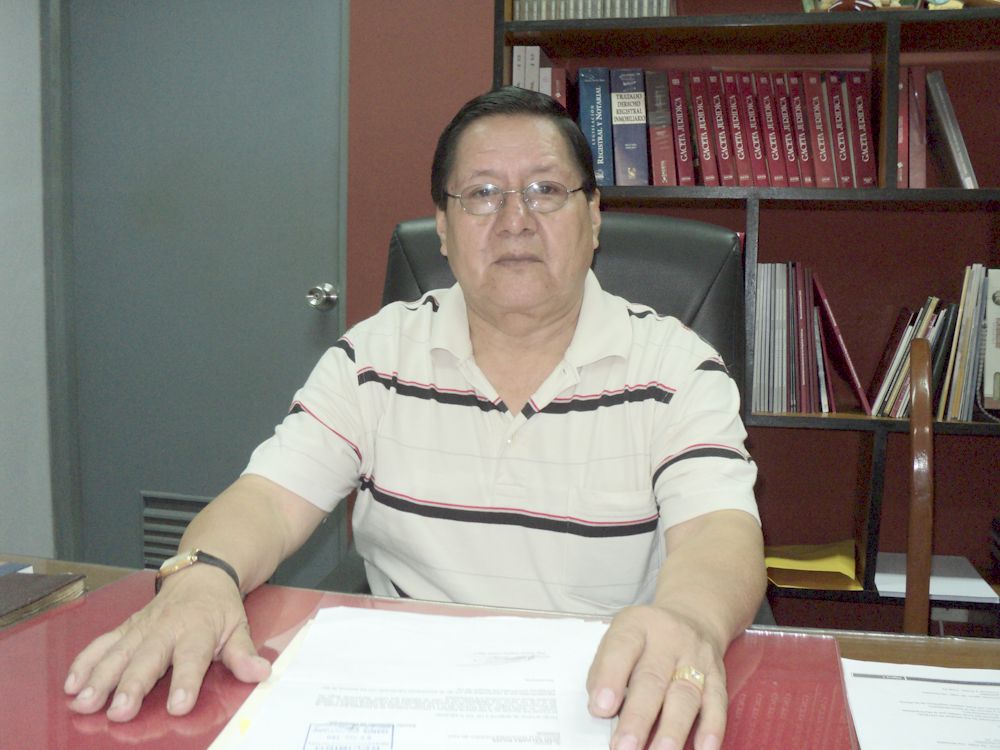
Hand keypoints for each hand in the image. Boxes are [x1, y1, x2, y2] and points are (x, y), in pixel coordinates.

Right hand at [63, 565, 270, 721]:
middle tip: (119, 711)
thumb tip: (259, 672)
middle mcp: (166, 627)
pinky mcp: (126, 627)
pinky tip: (72, 684)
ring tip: (85, 703)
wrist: (202, 573)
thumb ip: (244, 653)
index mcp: (197, 628)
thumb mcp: (238, 626)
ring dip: (99, 678)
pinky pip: (102, 644)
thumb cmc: (218, 606)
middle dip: (132, 685)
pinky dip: (85, 662)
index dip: (186, 681)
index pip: (192, 656)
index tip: (179, 705)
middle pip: (147, 658)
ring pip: (118, 652)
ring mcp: (142, 627)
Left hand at [587, 604, 726, 749]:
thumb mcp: (620, 637)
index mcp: (637, 625)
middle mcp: (669, 639)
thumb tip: (601, 709)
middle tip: (625, 746)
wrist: (694, 615)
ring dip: (672, 730)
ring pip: (685, 695)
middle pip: (653, 679)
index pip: (622, 648)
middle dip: (638, 717)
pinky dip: (710, 729)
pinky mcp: (718, 676)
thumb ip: (606, 670)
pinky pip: (717, 704)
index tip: (600, 708)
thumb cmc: (648, 636)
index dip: (610, 678)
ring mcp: (696, 658)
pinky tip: (703, 749)